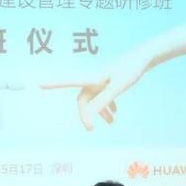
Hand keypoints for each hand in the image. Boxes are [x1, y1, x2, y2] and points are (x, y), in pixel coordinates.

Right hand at [40, 6, 185, 130]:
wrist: (145, 56)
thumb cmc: (131, 69)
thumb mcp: (118, 87)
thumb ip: (103, 100)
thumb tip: (90, 113)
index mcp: (93, 78)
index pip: (69, 82)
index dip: (54, 83)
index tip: (39, 83)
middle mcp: (94, 78)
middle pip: (83, 99)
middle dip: (87, 114)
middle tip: (91, 129)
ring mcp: (102, 79)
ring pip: (94, 99)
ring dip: (100, 112)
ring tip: (112, 123)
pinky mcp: (110, 80)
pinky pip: (103, 96)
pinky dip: (107, 105)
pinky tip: (115, 113)